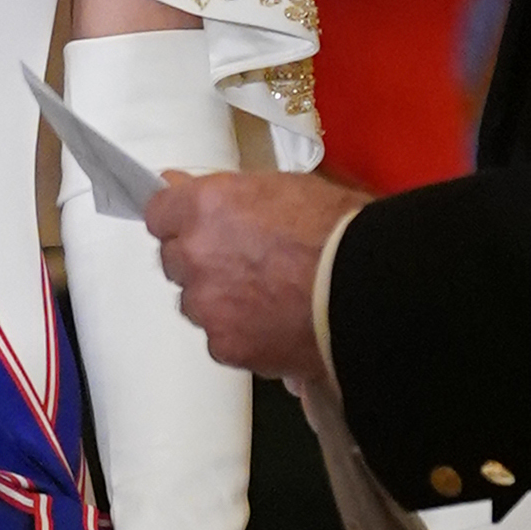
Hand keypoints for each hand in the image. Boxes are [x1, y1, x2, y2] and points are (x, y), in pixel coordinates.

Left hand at [147, 171, 367, 378]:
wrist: (372, 287)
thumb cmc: (340, 230)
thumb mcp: (283, 187)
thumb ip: (223, 192)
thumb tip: (179, 184)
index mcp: (205, 207)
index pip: (159, 213)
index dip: (180, 220)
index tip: (197, 225)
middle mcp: (195, 255)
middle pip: (175, 260)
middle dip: (200, 260)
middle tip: (245, 262)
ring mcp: (207, 304)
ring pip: (194, 303)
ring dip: (218, 299)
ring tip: (268, 297)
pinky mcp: (225, 345)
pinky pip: (219, 339)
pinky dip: (241, 334)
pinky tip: (276, 325)